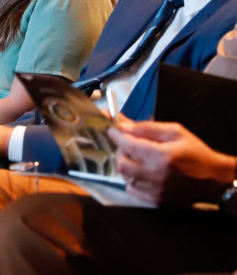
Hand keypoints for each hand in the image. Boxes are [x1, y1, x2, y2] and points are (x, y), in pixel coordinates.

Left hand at [110, 117, 234, 205]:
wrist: (214, 179)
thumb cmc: (195, 152)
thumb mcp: (175, 132)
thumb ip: (147, 128)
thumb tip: (124, 126)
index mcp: (162, 156)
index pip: (128, 145)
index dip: (117, 136)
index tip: (114, 131)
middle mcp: (157, 175)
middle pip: (121, 164)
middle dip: (120, 151)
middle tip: (127, 145)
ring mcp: (156, 191)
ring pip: (125, 178)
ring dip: (126, 165)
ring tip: (136, 158)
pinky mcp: (157, 202)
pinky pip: (132, 190)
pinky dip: (132, 180)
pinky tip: (141, 173)